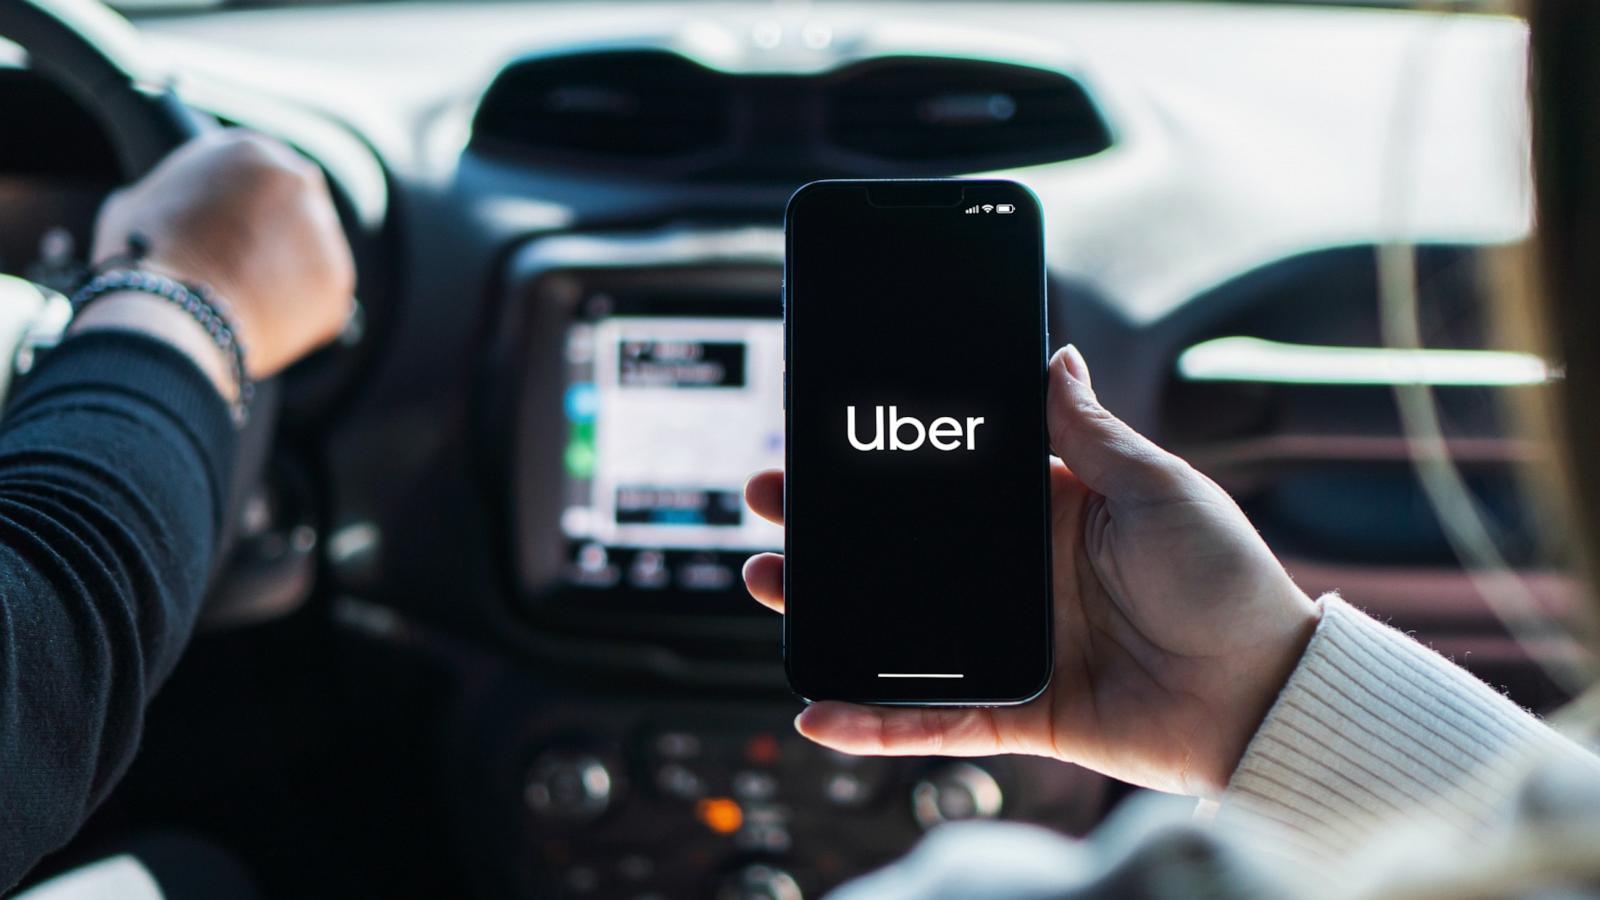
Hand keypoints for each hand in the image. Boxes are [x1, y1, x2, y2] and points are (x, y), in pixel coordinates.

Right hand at [91, 130, 354, 377]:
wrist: (172, 312)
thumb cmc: (143, 257)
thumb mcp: (139, 203)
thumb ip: (174, 195)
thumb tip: (171, 208)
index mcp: (249, 150)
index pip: (258, 173)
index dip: (246, 206)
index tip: (236, 230)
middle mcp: (297, 179)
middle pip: (294, 208)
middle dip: (277, 236)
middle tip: (247, 268)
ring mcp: (324, 229)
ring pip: (311, 254)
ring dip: (290, 275)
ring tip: (247, 302)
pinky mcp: (337, 279)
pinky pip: (322, 297)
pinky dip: (300, 314)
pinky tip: (264, 323)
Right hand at [743, 345, 1319, 796]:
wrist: (1265, 692)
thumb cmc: (1228, 580)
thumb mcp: (1159, 487)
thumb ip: (1091, 431)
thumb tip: (1054, 355)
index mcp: (1049, 514)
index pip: (946, 483)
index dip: (885, 463)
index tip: (826, 440)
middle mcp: (1020, 577)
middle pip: (902, 551)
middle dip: (829, 529)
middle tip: (769, 502)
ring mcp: (1012, 644)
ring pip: (898, 630)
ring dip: (827, 612)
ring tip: (765, 580)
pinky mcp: (1018, 709)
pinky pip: (933, 719)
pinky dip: (877, 722)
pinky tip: (819, 710)